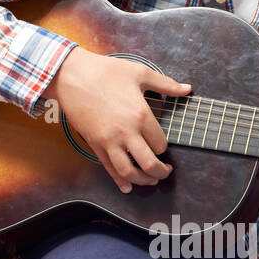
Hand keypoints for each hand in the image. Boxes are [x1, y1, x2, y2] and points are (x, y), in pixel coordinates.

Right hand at [48, 47, 191, 192]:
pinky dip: (120, 181)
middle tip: (165, 172)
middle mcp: (126, 132)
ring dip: (143, 181)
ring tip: (150, 181)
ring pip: (129, 172)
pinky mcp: (95, 145)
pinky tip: (127, 187)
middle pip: (149, 164)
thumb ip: (166, 84)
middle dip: (160, 173)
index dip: (164, 147)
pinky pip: (109, 169)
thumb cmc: (105, 71)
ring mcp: (109, 141)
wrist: (72, 75)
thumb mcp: (140, 73)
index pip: (160, 144)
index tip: (162, 145)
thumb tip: (186, 89)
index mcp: (141, 115)